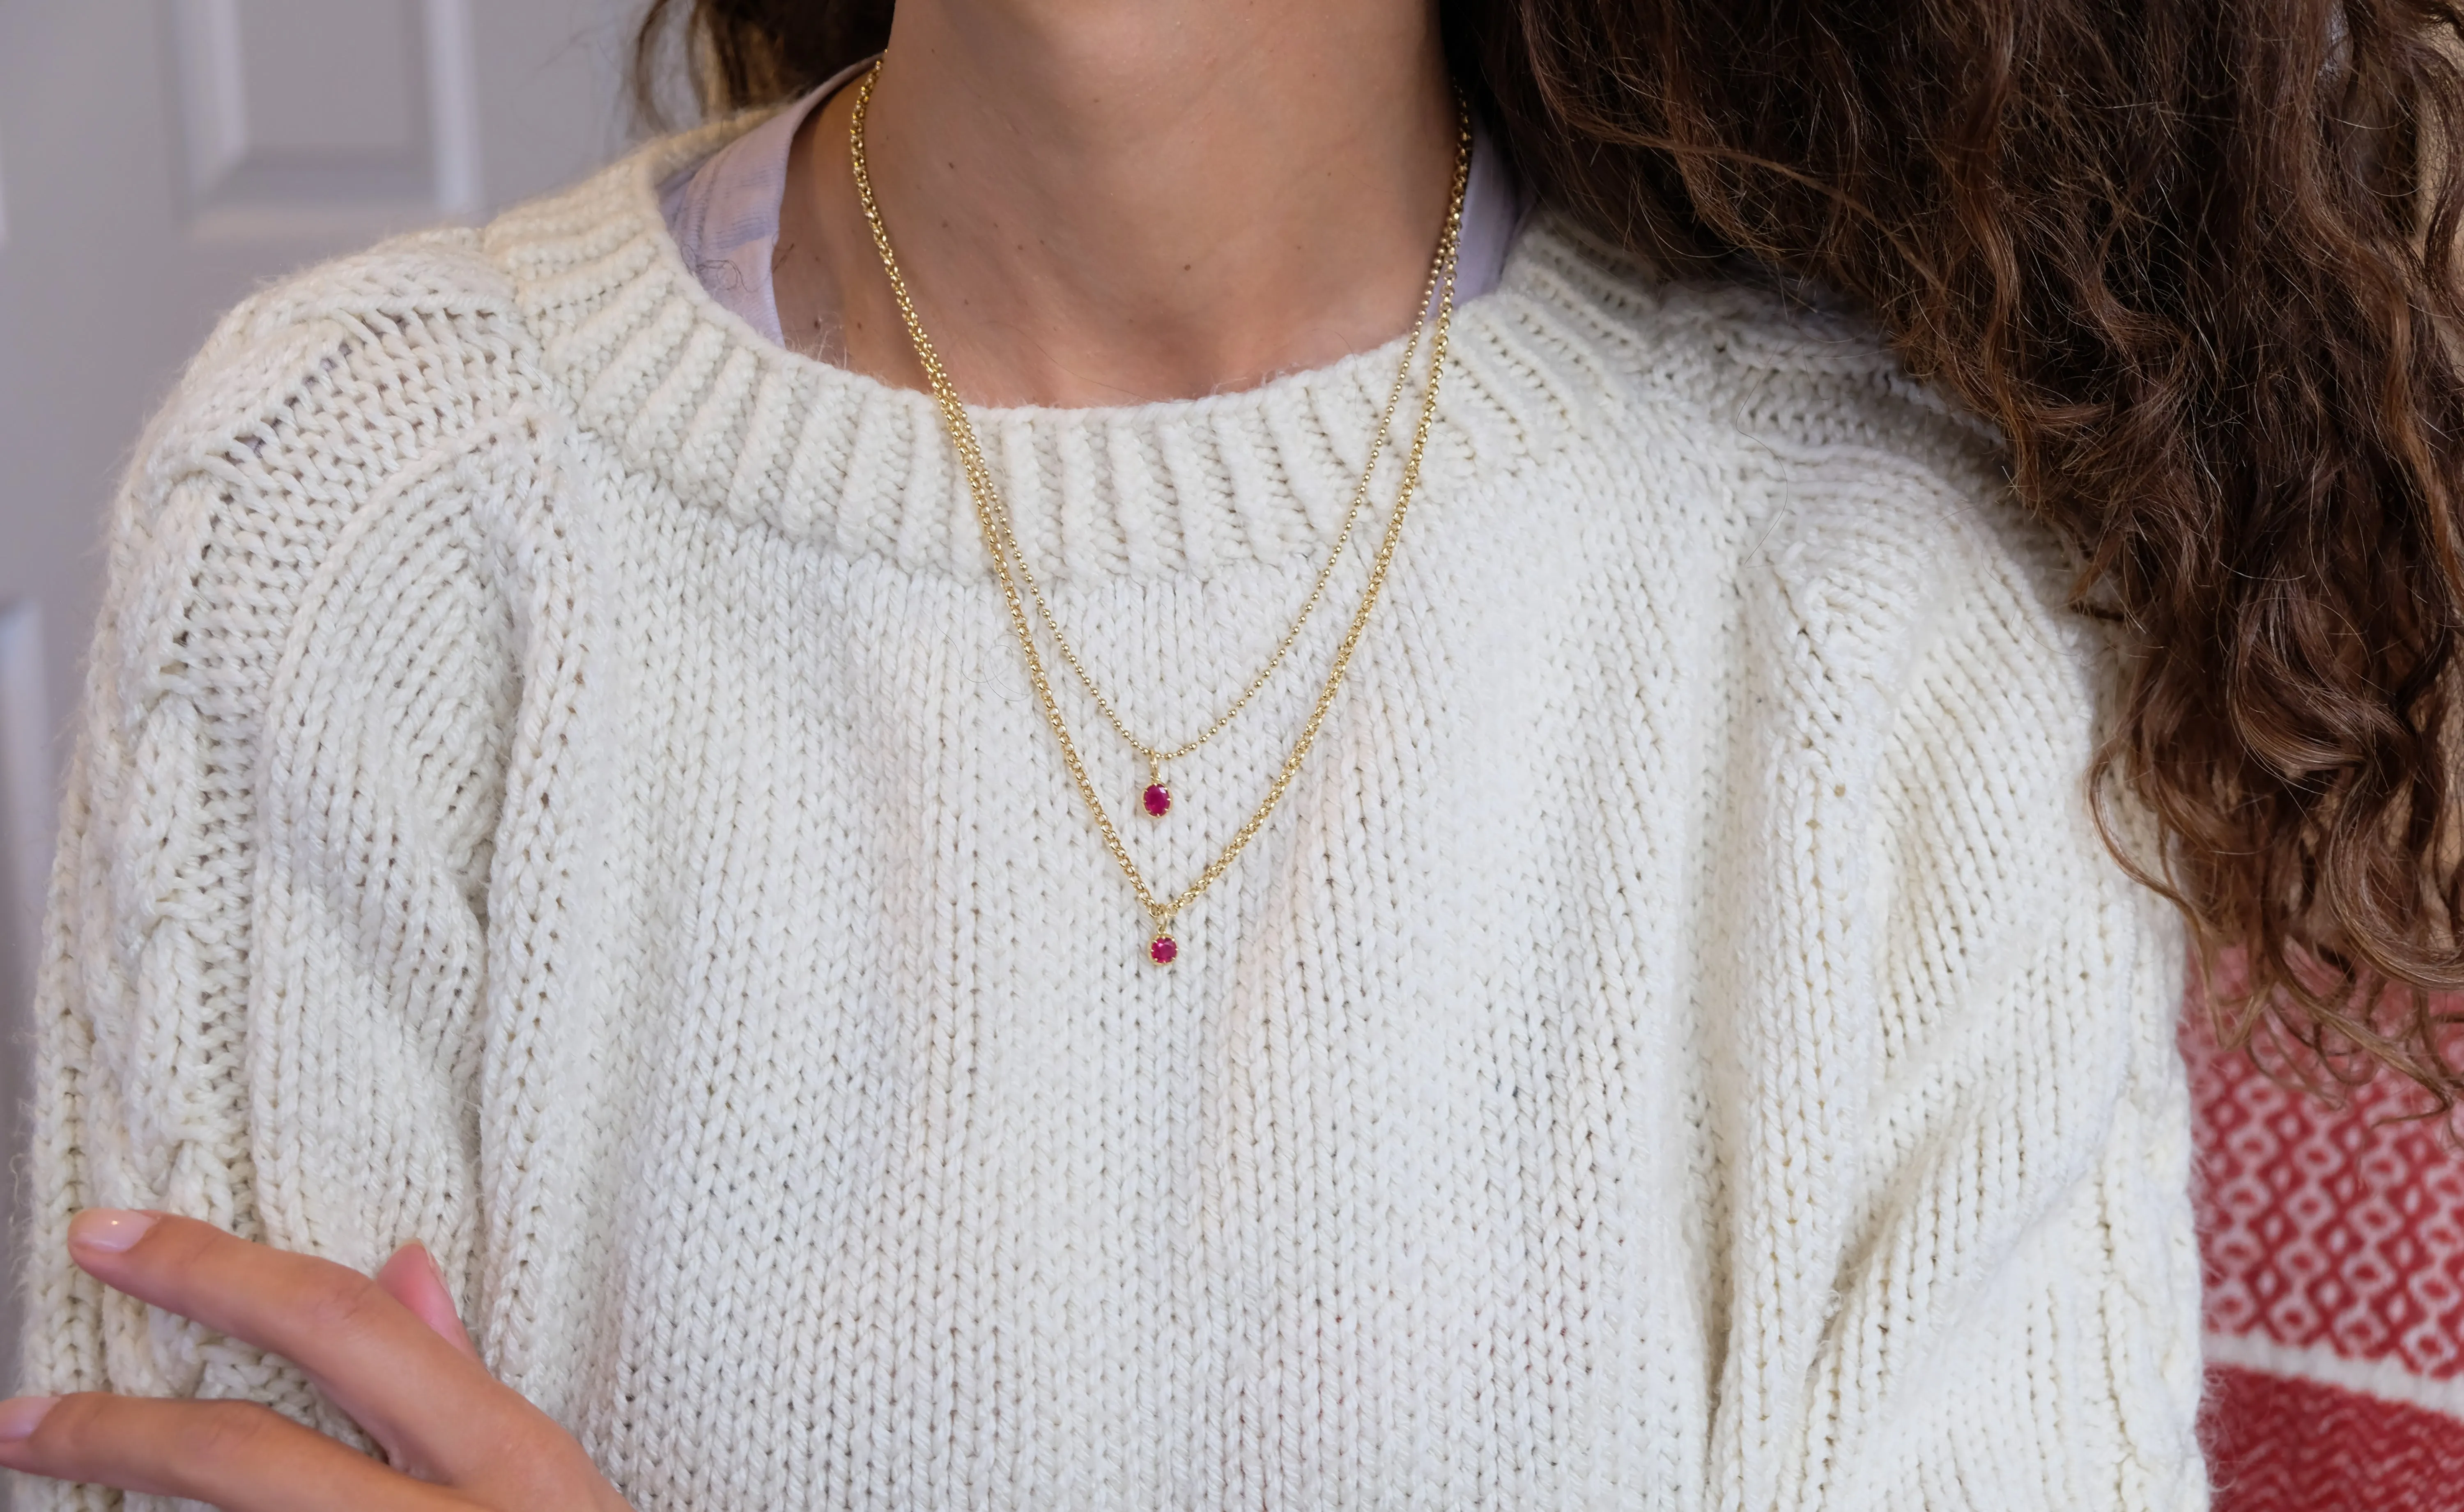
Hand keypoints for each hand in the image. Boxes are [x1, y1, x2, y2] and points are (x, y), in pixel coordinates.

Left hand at [0, 1211, 632, 1510]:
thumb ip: (462, 1376)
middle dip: (112, 1432)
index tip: (109, 1236)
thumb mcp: (551, 1475)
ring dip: (129, 1507)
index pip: (340, 1327)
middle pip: (243, 1459)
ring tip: (57, 1472)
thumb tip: (396, 1267)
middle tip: (16, 1416)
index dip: (212, 1272)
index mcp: (507, 1456)